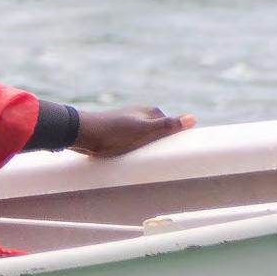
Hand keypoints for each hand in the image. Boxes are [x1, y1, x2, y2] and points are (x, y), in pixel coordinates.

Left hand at [73, 106, 194, 156]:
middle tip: (162, 162)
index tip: (179, 155)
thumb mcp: (143, 131)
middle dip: (161, 146)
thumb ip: (167, 126)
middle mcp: (140, 115)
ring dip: (148, 150)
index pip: (172, 126)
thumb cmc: (113, 133)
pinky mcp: (117, 133)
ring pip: (145, 139)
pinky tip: (133, 160)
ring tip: (147, 163)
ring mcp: (129, 123)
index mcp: (150, 112)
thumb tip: (193, 119)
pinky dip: (136, 151)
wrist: (84, 135)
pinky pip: (133, 144)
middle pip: (159, 133)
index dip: (175, 140)